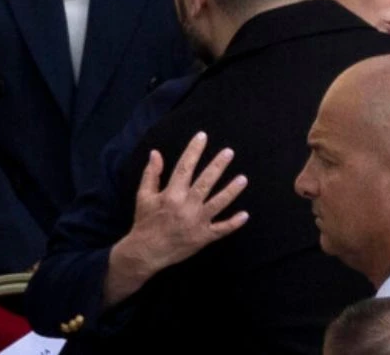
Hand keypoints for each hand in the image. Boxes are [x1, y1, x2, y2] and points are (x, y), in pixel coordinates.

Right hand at [104, 132, 247, 306]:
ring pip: (218, 203)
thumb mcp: (143, 196)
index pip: (184, 167)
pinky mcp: (203, 237)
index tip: (202, 136)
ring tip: (243, 179)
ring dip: (231, 191)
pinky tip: (245, 215)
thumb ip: (151, 174)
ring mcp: (196, 222)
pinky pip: (221, 229)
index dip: (194, 150)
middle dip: (218, 165)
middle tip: (229, 152)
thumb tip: (155, 153)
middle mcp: (186, 206)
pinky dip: (233, 223)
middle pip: (205, 182)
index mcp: (171, 194)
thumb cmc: (145, 222)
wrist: (145, 253)